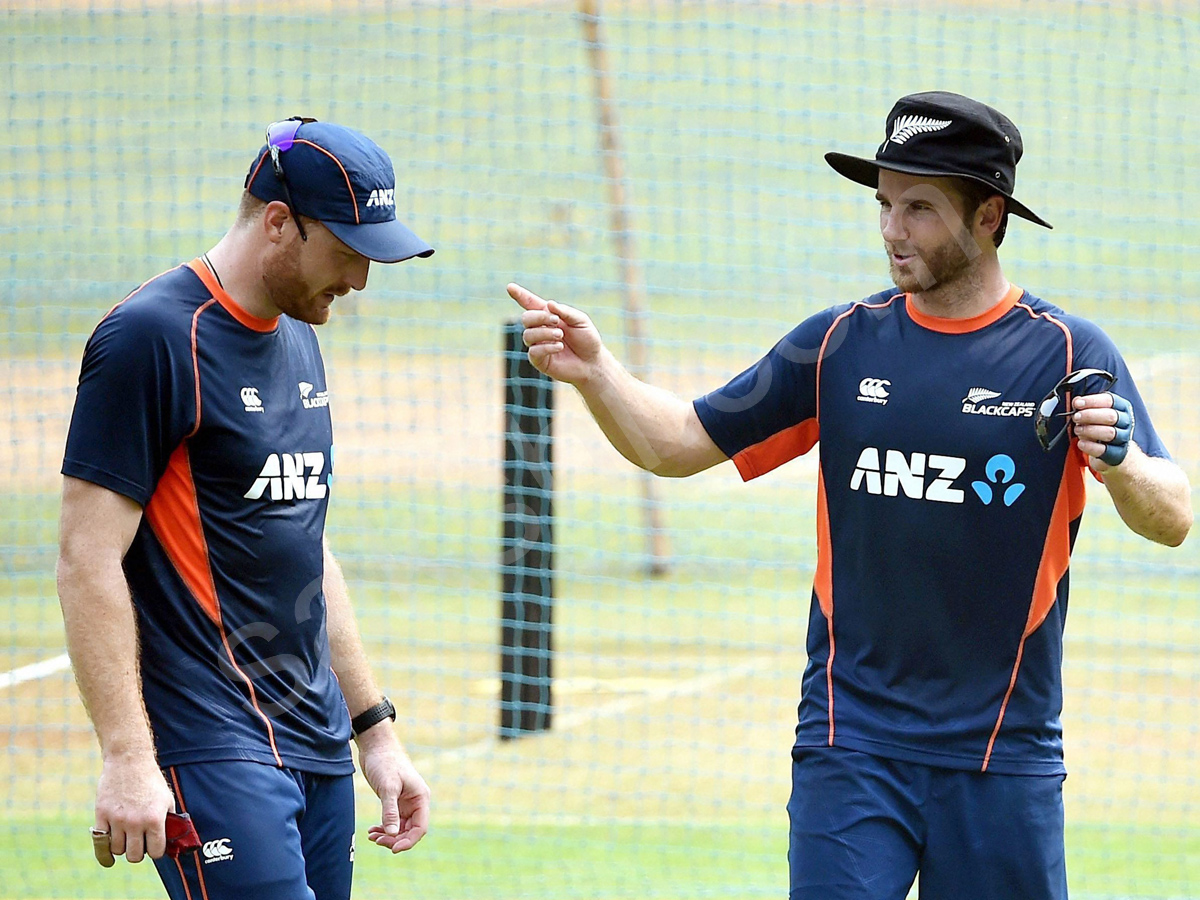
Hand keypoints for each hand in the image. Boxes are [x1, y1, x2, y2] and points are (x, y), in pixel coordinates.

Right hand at [94, 750, 174, 863]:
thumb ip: (169, 821)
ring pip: (118, 850)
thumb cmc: (151, 781)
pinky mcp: (101, 815)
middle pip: (135, 856)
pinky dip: (106, 846)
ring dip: (123, 846)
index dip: (156, 850)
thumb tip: (172, 841)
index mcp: (155, 818)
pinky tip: (110, 844)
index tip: (154, 846)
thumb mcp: (167, 799)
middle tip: (140, 843)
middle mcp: (135, 822)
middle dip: (139, 852)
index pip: (156, 851)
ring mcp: (117, 819)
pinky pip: (101, 842)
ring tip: (127, 835)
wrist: (129, 761)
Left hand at [358, 728, 429, 852]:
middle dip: (395, 839)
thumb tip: (392, 834)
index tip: (393, 848)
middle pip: (410, 830)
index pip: (420, 827)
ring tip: (372, 837)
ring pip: (401, 828)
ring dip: (388, 835)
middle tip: (377, 841)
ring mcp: (405, 802)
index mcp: (421, 798)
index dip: (408, 841)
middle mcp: (416, 802)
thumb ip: (390, 811)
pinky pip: (393, 821)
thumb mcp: (388, 787)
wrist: (376, 746)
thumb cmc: (385, 762)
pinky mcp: (395, 801)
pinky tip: (372, 830)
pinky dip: (384, 828)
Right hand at [508, 282, 604, 385]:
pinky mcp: (539, 360)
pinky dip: (546, 347)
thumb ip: (565, 312)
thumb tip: (549, 304)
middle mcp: (540, 329)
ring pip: (528, 334)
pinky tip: (559, 347)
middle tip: (556, 321)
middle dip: (539, 317)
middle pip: (526, 318)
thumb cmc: (587, 339)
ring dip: (544, 332)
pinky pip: (533, 351)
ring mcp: (538, 344)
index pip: (530, 303)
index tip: (510, 287)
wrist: (592, 363)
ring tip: (560, 335)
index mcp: (549, 316)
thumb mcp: (581, 321)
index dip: (520, 295)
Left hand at [1072, 392, 1134, 471]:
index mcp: (1121, 408)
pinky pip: (1103, 450)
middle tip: (1076, 417)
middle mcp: (1125, 422)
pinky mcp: (1117, 453)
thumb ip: (1085, 407)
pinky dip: (1090, 446)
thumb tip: (1076, 401)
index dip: (1092, 401)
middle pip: (1110, 416)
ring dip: (1089, 430)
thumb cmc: (1103, 427)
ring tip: (1078, 430)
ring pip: (1109, 433)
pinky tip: (1081, 443)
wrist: (1115, 449)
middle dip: (1089, 415)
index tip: (1077, 404)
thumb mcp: (1095, 413)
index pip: (1109, 400)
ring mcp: (1123, 438)